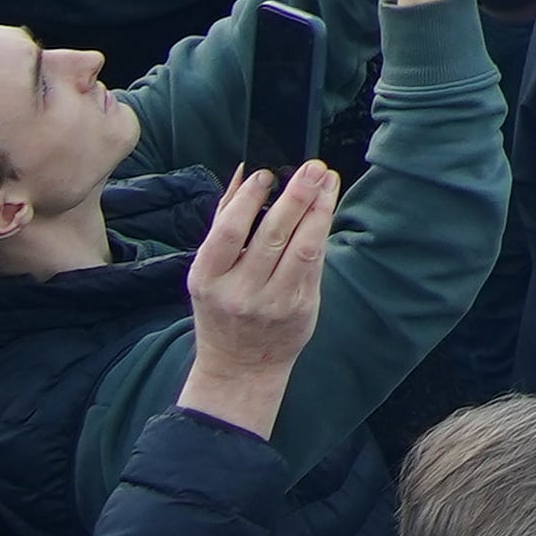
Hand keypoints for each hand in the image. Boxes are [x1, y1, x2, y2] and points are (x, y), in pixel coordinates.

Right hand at [175, 157, 340, 433]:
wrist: (240, 366)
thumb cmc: (222, 307)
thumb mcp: (209, 270)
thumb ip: (225, 220)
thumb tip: (243, 173)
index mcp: (207, 278)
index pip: (229, 233)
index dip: (248, 200)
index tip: (266, 174)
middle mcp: (239, 292)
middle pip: (272, 236)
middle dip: (296, 197)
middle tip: (313, 168)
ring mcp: (273, 302)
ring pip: (302, 248)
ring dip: (318, 210)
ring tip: (327, 180)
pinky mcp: (301, 308)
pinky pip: (315, 263)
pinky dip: (322, 231)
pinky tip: (327, 208)